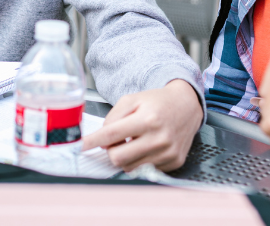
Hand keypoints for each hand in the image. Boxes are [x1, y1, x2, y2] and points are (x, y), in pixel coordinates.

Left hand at [82, 79, 202, 171]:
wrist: (187, 106)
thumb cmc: (158, 102)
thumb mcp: (132, 99)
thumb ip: (113, 118)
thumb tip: (101, 140)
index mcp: (148, 119)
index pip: (112, 134)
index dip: (93, 141)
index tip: (82, 146)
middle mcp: (159, 138)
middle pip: (118, 157)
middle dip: (110, 151)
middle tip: (114, 141)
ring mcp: (168, 152)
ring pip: (130, 167)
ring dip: (125, 157)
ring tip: (133, 142)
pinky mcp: (174, 162)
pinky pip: (145, 169)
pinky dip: (139, 160)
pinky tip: (146, 147)